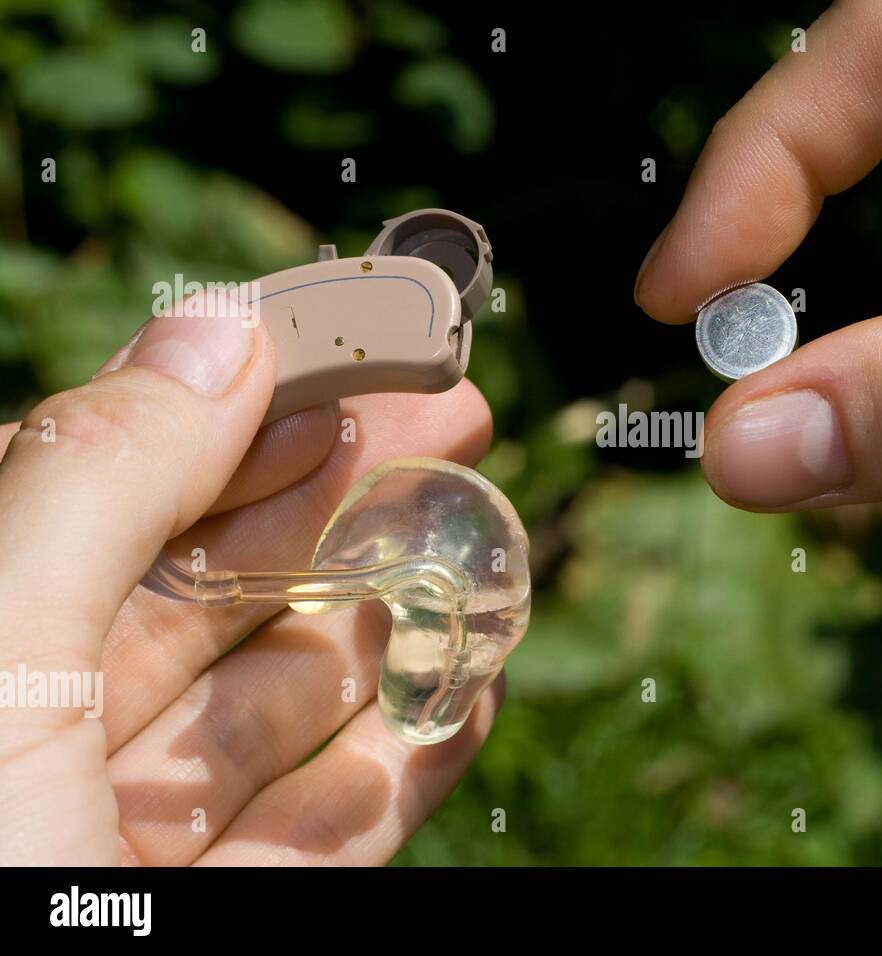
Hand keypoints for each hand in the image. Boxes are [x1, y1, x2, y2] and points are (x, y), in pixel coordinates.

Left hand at [0, 311, 497, 863]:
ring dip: (389, 618)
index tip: (348, 351)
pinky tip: (474, 688)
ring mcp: (128, 843)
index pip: (107, 492)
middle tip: (454, 420)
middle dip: (339, 494)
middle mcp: (39, 742)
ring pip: (277, 706)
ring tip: (477, 540)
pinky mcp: (216, 921)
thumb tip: (221, 328)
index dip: (231, 411)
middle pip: (213, 585)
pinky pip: (326, 832)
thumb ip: (103, 485)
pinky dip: (407, 759)